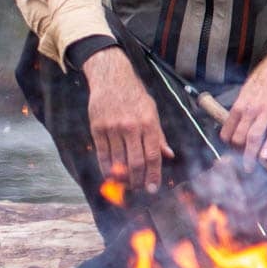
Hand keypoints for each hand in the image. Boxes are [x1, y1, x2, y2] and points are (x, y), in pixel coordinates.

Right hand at [82, 48, 173, 192]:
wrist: (111, 78)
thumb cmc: (135, 96)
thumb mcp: (152, 111)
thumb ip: (159, 135)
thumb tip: (169, 155)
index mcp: (149, 124)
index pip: (153, 156)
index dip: (153, 175)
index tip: (153, 188)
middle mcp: (132, 127)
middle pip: (136, 162)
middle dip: (138, 180)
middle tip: (139, 188)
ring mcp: (113, 128)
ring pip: (118, 161)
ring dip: (122, 178)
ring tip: (126, 185)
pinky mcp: (97, 128)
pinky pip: (102, 154)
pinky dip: (106, 169)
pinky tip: (110, 176)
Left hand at [223, 47, 266, 160]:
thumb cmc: (265, 79)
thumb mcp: (246, 91)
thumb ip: (240, 108)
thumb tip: (233, 124)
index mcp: (240, 105)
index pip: (228, 131)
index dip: (229, 145)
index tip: (234, 151)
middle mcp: (251, 109)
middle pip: (239, 138)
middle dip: (240, 154)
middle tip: (244, 163)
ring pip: (254, 137)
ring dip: (251, 156)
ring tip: (251, 167)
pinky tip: (266, 157)